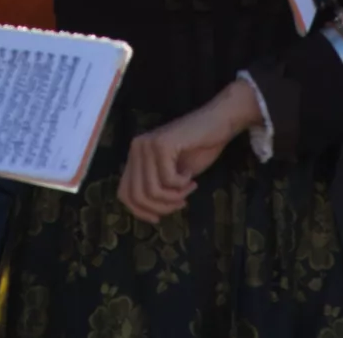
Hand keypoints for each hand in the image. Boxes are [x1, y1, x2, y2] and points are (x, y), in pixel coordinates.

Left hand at [117, 76, 260, 222]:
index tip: (158, 219)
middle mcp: (136, 149)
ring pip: (152, 191)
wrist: (218, 123)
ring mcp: (147, 145)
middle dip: (161, 207)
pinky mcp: (161, 145)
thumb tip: (147, 212)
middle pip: (137, 196)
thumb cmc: (198, 149)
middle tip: (181, 202)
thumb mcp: (171, 174)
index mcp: (135, 156)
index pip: (124, 194)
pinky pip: (168, 180)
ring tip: (189, 188)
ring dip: (174, 197)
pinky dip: (182, 184)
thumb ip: (155, 186)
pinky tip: (190, 174)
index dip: (140, 212)